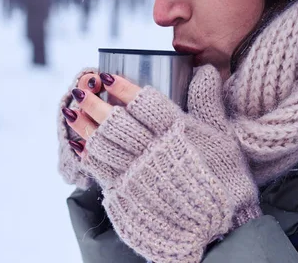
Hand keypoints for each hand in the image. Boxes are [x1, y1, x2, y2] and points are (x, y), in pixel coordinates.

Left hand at [61, 65, 260, 261]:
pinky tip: (81, 143)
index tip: (108, 77)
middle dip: (95, 103)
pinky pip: (100, 170)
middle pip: (117, 122)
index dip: (124, 88)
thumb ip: (208, 103)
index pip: (144, 103)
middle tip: (82, 89)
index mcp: (177, 132)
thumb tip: (204, 70)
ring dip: (85, 126)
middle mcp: (154, 151)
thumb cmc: (223, 178)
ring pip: (102, 144)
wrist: (218, 227)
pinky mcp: (127, 195)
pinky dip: (87, 154)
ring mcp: (137, 174)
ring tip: (73, 111)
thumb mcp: (223, 138)